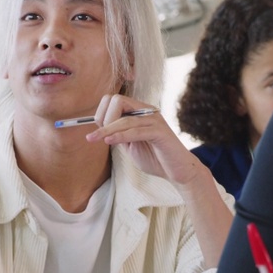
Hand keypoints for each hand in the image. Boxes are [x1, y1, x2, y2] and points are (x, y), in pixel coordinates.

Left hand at [85, 94, 203, 186]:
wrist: (178, 172)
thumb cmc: (155, 158)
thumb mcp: (131, 145)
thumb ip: (118, 135)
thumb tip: (100, 130)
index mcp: (139, 112)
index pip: (115, 100)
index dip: (102, 113)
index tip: (97, 130)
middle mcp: (147, 111)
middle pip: (118, 101)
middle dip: (104, 118)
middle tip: (98, 136)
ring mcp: (155, 120)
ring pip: (125, 119)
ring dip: (107, 130)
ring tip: (94, 139)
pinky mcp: (160, 132)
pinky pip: (136, 131)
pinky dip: (120, 136)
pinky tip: (109, 141)